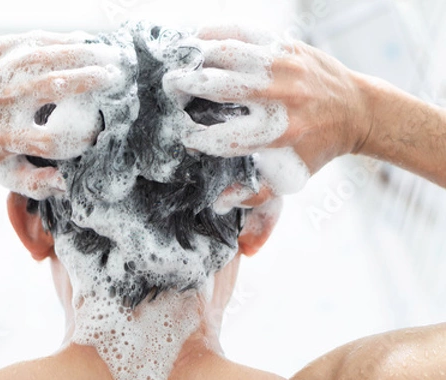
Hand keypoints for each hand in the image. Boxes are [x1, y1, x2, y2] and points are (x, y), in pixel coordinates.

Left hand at [0, 30, 124, 198]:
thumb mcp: (5, 174)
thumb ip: (36, 183)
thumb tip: (67, 183)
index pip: (48, 138)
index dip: (79, 137)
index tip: (100, 133)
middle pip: (47, 88)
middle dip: (86, 81)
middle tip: (117, 78)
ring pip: (42, 57)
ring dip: (80, 54)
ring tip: (109, 57)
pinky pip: (30, 41)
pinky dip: (60, 41)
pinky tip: (84, 42)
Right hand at [166, 25, 373, 208]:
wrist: (357, 110)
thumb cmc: (316, 147)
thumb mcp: (291, 177)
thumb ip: (255, 194)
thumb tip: (218, 202)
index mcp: (279, 133)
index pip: (224, 137)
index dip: (198, 138)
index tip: (185, 137)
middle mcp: (281, 97)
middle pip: (221, 88)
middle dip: (187, 87)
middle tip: (168, 88)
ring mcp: (284, 67)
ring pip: (230, 54)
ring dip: (197, 56)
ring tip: (177, 62)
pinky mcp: (287, 46)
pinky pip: (246, 32)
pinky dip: (218, 31)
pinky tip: (198, 37)